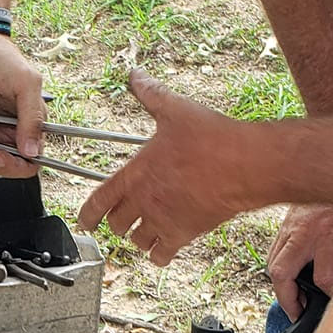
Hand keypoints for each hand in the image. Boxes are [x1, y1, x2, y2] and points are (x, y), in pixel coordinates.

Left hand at [76, 71, 268, 261]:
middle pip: (116, 224)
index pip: (98, 201)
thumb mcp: (176, 110)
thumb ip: (151, 94)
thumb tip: (136, 76)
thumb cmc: (214, 138)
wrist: (248, 163)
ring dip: (136, 238)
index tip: (85, 220)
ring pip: (136, 242)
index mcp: (136, 173)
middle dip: (115, 223)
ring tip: (142, 230)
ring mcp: (163, 221)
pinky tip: (163, 247)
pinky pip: (161, 256)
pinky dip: (158, 255)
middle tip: (120, 220)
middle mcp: (144, 201)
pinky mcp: (185, 235)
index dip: (87, 214)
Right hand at [267, 203, 332, 316]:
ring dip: (280, 284)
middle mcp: (305, 229)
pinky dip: (279, 264)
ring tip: (292, 300)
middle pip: (282, 274)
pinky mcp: (287, 220)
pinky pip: (275, 249)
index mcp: (329, 229)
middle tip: (297, 313)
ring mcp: (291, 224)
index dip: (332, 295)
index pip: (325, 277)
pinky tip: (290, 274)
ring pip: (273, 263)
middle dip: (288, 298)